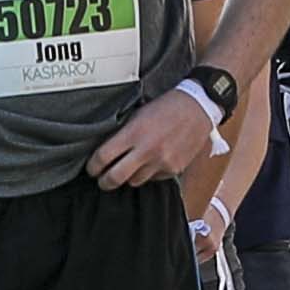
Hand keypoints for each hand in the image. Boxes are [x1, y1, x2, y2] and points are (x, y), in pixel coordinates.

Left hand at [89, 78, 229, 194]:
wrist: (198, 107)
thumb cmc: (166, 107)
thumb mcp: (138, 115)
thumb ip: (123, 134)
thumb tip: (106, 151)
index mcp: (133, 133)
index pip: (102, 158)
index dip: (92, 167)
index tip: (91, 169)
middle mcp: (146, 150)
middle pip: (115, 178)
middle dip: (104, 182)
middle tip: (102, 180)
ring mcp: (161, 162)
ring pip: (134, 181)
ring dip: (129, 177)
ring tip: (130, 169)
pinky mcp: (174, 169)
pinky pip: (154, 179)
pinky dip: (149, 174)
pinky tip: (152, 162)